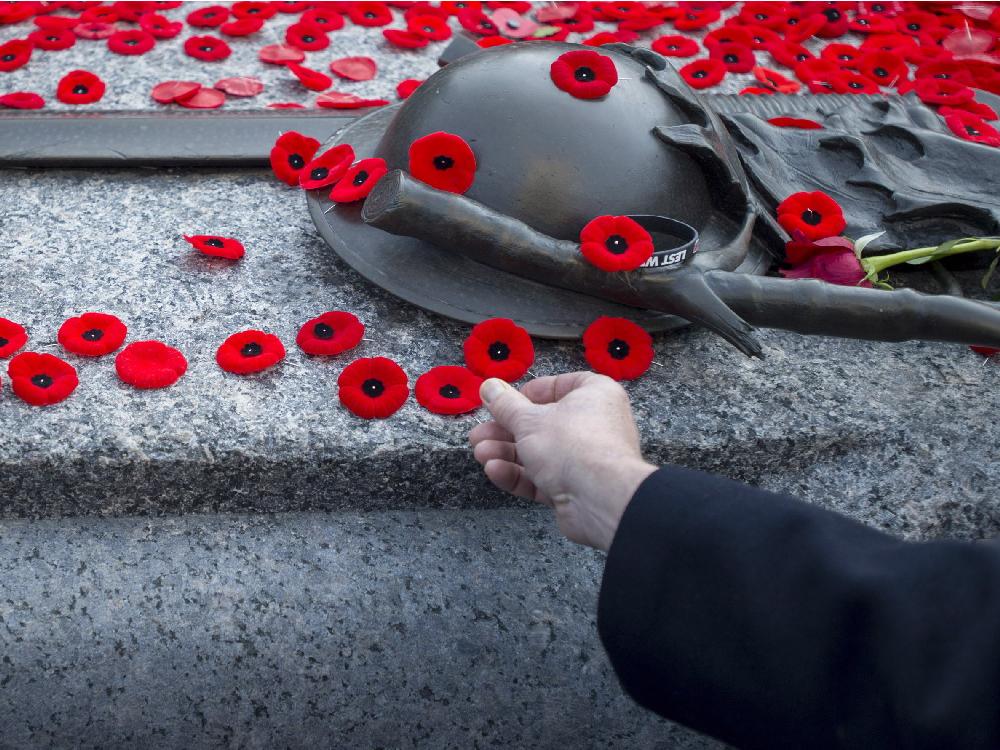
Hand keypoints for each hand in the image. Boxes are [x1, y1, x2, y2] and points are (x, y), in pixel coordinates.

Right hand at [469, 372, 655, 550]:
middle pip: (543, 423)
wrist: (600, 500)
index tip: (505, 401)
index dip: (530, 392)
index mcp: (595, 395)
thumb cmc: (571, 444)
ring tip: (480, 453)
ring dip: (507, 452)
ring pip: (540, 452)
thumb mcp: (529, 420)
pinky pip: (544, 476)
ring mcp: (585, 459)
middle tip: (479, 434)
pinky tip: (495, 470)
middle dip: (506, 430)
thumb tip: (489, 386)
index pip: (562, 385)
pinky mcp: (576, 487)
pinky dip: (519, 474)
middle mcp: (594, 424)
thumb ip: (505, 405)